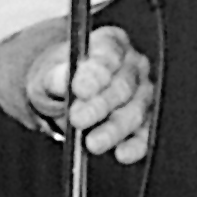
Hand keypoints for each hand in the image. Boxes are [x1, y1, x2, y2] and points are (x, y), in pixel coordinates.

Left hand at [26, 25, 153, 162]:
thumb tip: (63, 81)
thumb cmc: (61, 77)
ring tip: (92, 142)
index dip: (95, 74)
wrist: (67, 94)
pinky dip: (135, 145)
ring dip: (114, 129)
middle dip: (100, 105)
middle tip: (78, 119)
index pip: (108, 56)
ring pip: (135, 111)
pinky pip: (145, 133)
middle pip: (123, 86)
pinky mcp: (147, 118)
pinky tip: (122, 153)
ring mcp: (143, 92)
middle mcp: (132, 65)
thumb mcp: (49, 73)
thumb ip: (55, 75)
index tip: (79, 90)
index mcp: (109, 43)